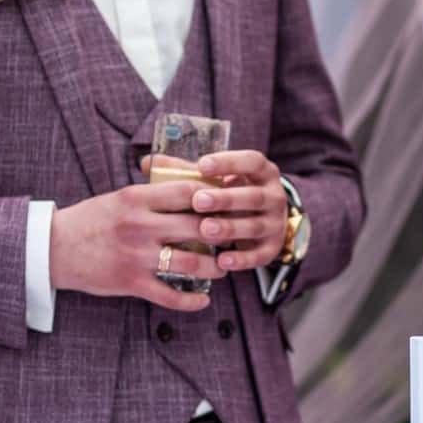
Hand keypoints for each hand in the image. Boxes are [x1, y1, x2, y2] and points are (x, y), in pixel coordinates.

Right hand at [50, 181, 225, 310]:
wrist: (53, 248)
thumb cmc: (92, 220)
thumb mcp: (120, 197)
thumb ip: (154, 194)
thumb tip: (193, 186)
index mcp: (137, 198)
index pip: (188, 191)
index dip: (214, 197)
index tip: (227, 203)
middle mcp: (140, 225)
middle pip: (197, 227)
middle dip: (222, 234)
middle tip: (232, 238)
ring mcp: (137, 256)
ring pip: (191, 264)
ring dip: (214, 268)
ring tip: (222, 267)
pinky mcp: (131, 283)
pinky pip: (170, 295)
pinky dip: (191, 301)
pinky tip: (203, 300)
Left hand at [141, 151, 287, 271]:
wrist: (262, 221)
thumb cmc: (229, 195)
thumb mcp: (217, 180)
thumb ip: (187, 171)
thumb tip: (147, 163)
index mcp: (262, 172)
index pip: (252, 161)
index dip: (229, 162)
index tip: (202, 164)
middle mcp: (274, 196)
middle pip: (253, 197)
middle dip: (226, 199)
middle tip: (198, 201)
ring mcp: (276, 223)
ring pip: (256, 226)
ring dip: (231, 228)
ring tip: (205, 230)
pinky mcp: (273, 248)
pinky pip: (259, 255)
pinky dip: (242, 259)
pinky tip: (222, 261)